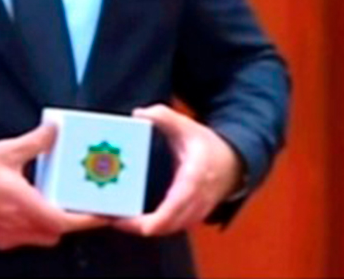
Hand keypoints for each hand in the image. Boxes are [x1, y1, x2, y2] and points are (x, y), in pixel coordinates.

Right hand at [0, 123, 109, 250]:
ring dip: (52, 222)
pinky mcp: (0, 240)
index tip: (102, 212)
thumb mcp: (5, 152)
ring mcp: (10, 237)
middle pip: (57, 232)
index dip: (87, 219)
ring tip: (55, 200)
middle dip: (71, 219)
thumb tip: (54, 129)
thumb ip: (35, 142)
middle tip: (81, 202)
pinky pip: (26, 237)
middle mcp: (20, 226)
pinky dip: (34, 224)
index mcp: (25, 205)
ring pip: (43, 237)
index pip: (65, 221)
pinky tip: (29, 205)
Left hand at [113, 104, 243, 236]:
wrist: (234, 163)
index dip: (153, 220)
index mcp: (194, 180)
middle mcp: (196, 202)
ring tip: (114, 218)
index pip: (175, 207)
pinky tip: (129, 219)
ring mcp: (195, 213)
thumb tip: (139, 114)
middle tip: (110, 217)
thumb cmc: (208, 146)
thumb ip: (163, 117)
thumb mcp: (187, 126)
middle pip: (166, 225)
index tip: (132, 222)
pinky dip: (150, 227)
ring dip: (141, 228)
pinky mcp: (191, 217)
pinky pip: (169, 228)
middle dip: (136, 226)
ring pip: (167, 229)